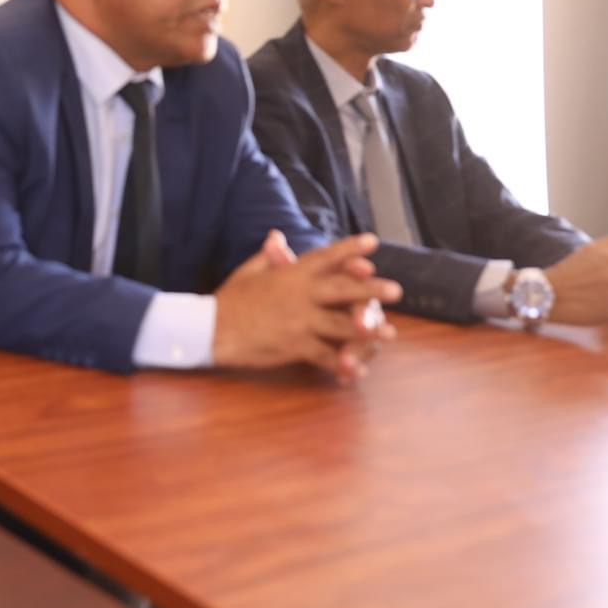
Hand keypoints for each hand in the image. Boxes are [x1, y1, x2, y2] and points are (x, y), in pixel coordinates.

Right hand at [212, 231, 400, 381]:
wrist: (211, 329)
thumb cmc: (230, 299)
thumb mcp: (249, 271)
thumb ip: (269, 255)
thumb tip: (278, 236)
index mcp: (290, 274)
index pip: (325, 257)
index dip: (349, 248)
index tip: (373, 242)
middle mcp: (299, 295)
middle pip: (342, 290)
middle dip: (370, 290)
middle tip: (396, 290)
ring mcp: (298, 321)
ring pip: (340, 324)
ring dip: (367, 329)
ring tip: (389, 332)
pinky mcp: (294, 345)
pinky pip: (324, 356)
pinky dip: (342, 365)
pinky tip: (357, 371)